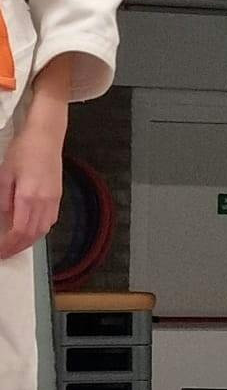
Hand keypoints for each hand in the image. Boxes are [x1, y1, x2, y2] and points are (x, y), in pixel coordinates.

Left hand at [0, 122, 63, 260]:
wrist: (46, 136)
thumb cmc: (23, 151)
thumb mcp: (4, 175)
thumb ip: (3, 200)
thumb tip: (3, 218)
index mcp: (28, 197)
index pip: (19, 232)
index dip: (9, 245)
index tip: (0, 251)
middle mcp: (44, 202)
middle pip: (32, 235)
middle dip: (17, 247)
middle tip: (5, 252)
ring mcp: (53, 199)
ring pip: (43, 230)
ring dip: (29, 242)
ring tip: (16, 245)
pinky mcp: (57, 195)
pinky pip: (50, 221)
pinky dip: (39, 231)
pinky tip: (31, 230)